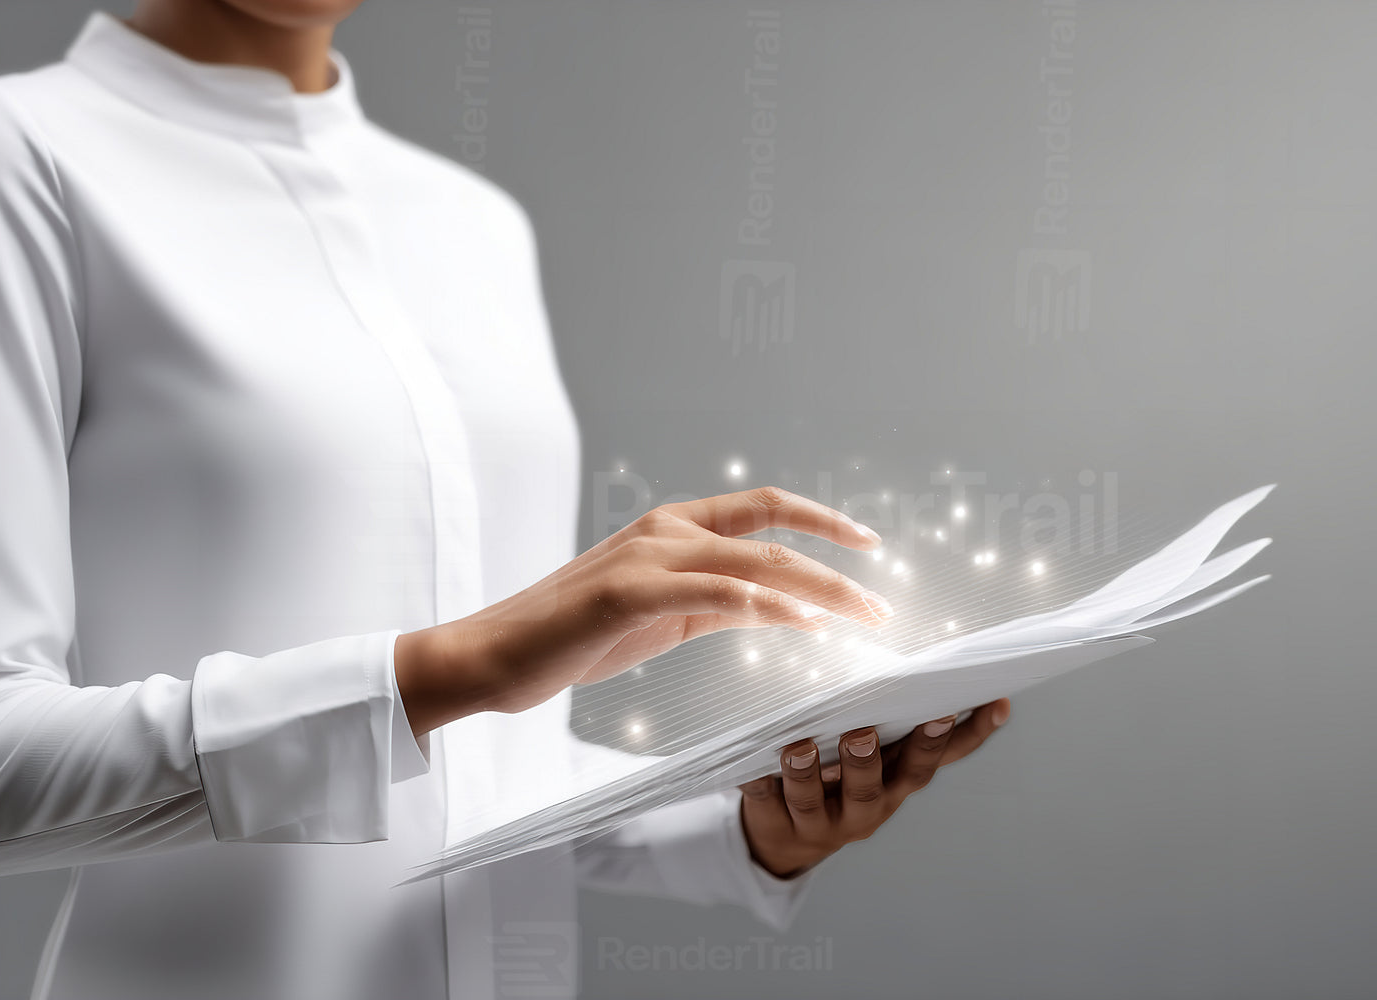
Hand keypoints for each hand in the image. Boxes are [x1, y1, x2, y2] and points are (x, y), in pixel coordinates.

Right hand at [393, 487, 891, 732]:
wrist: (494, 654)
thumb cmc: (574, 636)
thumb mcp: (660, 614)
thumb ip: (715, 602)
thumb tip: (779, 607)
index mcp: (673, 527)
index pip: (764, 507)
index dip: (822, 519)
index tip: (869, 542)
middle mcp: (666, 529)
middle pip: (774, 535)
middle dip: (838, 569)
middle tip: (882, 604)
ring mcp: (647, 556)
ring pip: (757, 562)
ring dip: (819, 591)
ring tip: (862, 618)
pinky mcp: (629, 592)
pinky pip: (716, 593)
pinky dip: (767, 606)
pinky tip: (802, 623)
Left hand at [738, 698, 1011, 878]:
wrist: (789, 839)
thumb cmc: (843, 776)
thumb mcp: (880, 754)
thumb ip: (896, 720)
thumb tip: (923, 659)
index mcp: (897, 782)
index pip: (938, 761)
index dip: (967, 736)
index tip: (992, 703)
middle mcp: (866, 808)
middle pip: (874, 788)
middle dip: (869, 763)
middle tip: (862, 735)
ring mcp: (821, 822)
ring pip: (814, 801)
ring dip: (807, 775)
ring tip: (798, 749)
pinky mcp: (778, 824)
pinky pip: (765, 804)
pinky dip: (758, 786)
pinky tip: (750, 770)